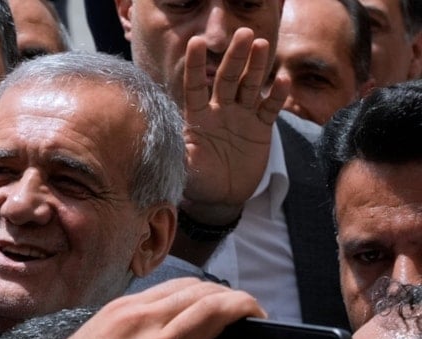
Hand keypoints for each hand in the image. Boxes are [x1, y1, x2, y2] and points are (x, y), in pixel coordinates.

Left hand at [181, 28, 289, 224]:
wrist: (221, 196)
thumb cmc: (197, 181)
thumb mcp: (184, 169)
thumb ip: (178, 153)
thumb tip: (166, 143)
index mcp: (197, 116)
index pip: (195, 86)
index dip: (196, 66)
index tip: (196, 42)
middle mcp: (219, 110)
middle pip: (227, 79)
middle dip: (235, 57)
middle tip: (243, 33)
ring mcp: (241, 116)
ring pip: (249, 86)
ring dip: (256, 66)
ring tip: (261, 44)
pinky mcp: (261, 127)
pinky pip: (269, 107)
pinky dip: (276, 95)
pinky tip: (282, 80)